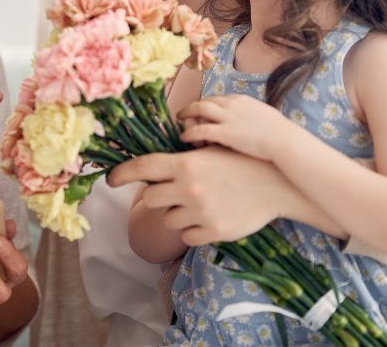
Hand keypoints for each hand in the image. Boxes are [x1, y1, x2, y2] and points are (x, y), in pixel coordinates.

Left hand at [109, 147, 288, 244]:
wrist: (276, 184)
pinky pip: (185, 236)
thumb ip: (180, 159)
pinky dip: (190, 230)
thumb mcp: (209, 150)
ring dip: (175, 213)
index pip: (142, 168)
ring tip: (197, 203)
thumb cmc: (240, 161)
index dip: (121, 174)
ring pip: (167, 219)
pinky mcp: (213, 231)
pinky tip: (205, 218)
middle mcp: (188, 188)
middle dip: (156, 196)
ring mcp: (200, 211)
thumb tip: (151, 165)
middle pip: (150, 198)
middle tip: (171, 192)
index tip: (110, 179)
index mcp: (185, 163)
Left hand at [178, 94, 289, 159]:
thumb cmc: (282, 134)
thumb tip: (252, 120)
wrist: (287, 142)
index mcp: (241, 100)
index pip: (217, 98)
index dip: (207, 106)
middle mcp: (232, 104)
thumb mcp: (266, 117)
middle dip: (192, 106)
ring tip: (178, 120)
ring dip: (186, 114)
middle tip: (182, 112)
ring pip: (198, 109)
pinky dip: (189, 133)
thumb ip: (253, 116)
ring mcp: (227, 117)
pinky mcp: (225, 133)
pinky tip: (183, 138)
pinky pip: (200, 130)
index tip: (200, 112)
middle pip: (205, 100)